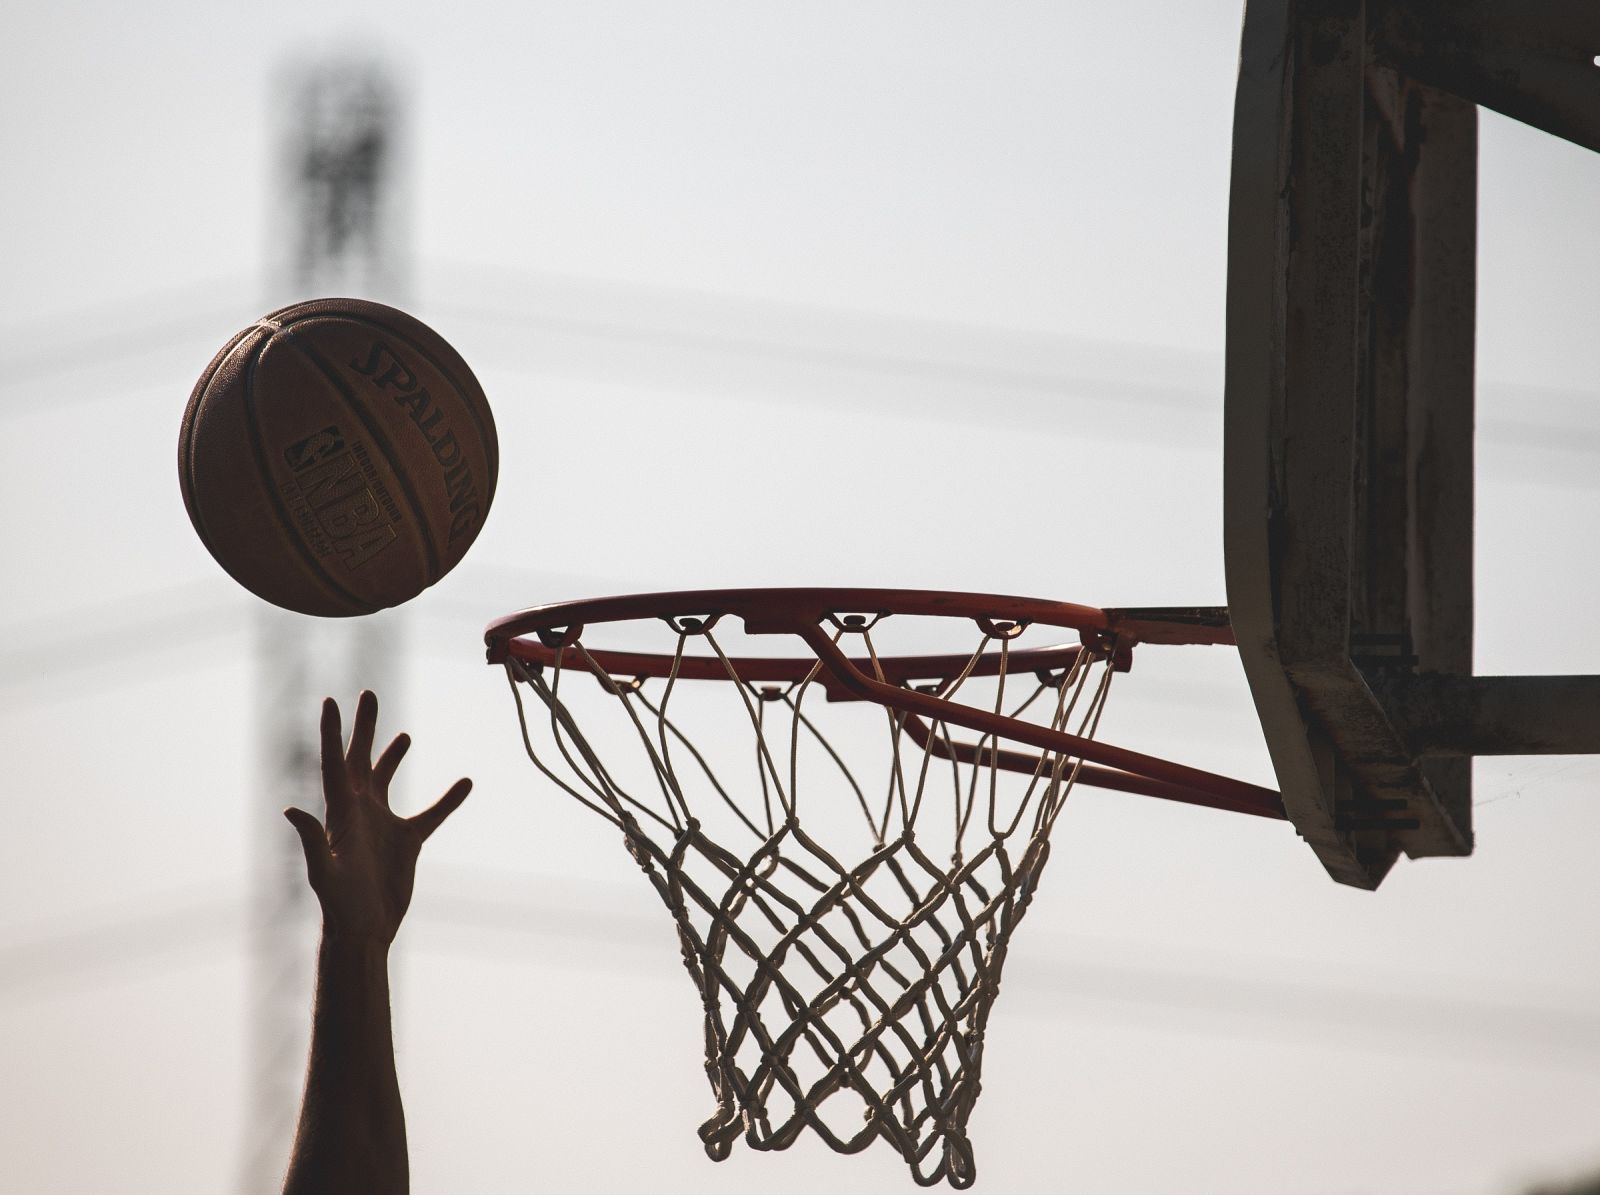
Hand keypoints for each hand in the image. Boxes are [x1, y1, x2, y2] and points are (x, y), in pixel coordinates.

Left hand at [284, 690, 471, 943]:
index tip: (332, 701)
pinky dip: (448, 800)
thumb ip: (310, 839)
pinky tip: (465, 784)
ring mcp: (382, 825)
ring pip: (388, 781)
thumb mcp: (324, 871)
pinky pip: (431, 815)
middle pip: (361, 759)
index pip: (335, 762)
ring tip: (403, 735)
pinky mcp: (406, 842)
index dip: (332, 731)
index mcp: (340, 811)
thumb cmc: (338, 905)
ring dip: (393, 756)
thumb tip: (290, 808)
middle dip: (364, 727)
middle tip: (368, 694)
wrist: (364, 931)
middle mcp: (359, 811)